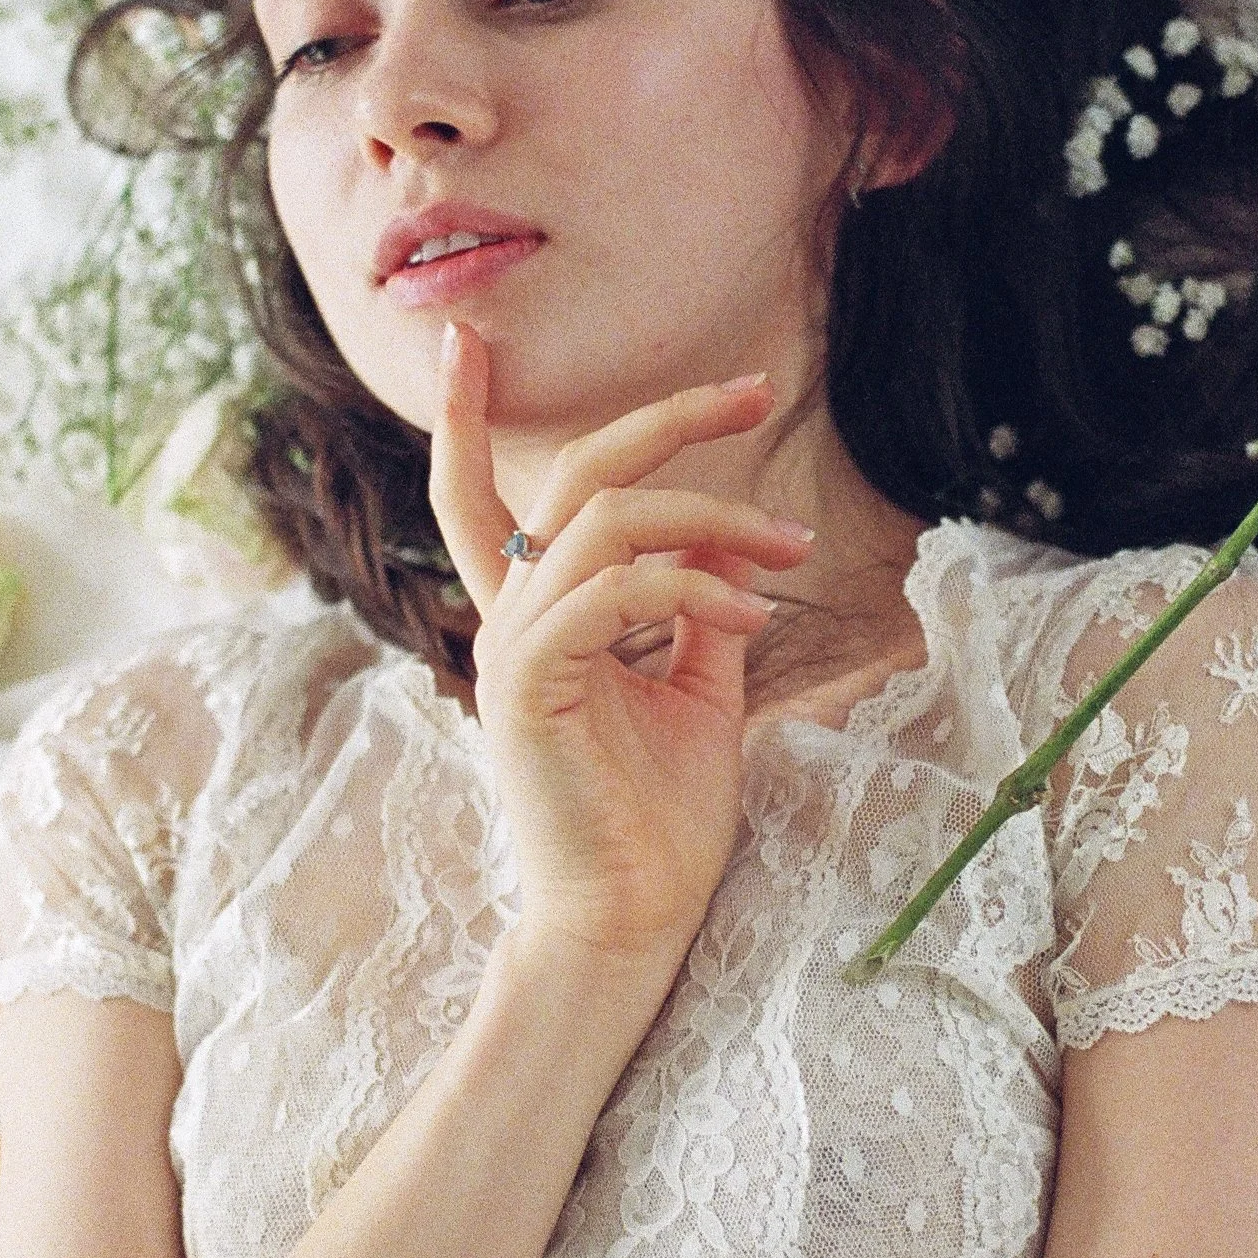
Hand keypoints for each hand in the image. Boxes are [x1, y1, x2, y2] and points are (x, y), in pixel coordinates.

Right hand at [428, 326, 814, 966]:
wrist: (633, 919)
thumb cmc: (661, 822)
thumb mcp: (698, 693)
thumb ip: (697, 610)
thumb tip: (725, 539)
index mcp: (537, 620)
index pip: (480, 498)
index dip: (468, 417)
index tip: (469, 338)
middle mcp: (512, 623)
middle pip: (568, 477)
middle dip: (662, 419)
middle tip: (754, 388)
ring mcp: (512, 652)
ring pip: (600, 522)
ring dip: (710, 517)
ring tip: (789, 551)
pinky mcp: (528, 686)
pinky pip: (611, 594)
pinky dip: (689, 588)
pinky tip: (751, 615)